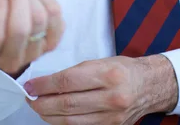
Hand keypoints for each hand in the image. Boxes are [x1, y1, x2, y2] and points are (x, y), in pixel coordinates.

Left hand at [24, 54, 177, 123]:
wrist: (149, 86)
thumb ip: (76, 72)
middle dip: (42, 103)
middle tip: (30, 98)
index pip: (67, 81)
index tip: (30, 85)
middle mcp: (112, 97)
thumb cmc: (123, 70)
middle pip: (67, 104)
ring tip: (38, 107)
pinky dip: (64, 124)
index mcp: (108, 74)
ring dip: (49, 116)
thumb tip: (47, 82)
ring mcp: (112, 118)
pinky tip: (54, 117)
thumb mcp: (101, 62)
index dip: (44, 85)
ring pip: (71, 121)